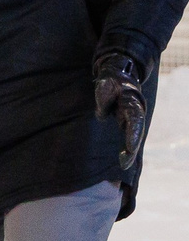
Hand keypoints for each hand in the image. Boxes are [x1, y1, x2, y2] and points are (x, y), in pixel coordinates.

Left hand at [95, 53, 150, 170]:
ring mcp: (131, 117)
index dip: (133, 134)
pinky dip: (127, 148)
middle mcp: (135, 111)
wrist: (117, 76)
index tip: (131, 147)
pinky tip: (123, 160)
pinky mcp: (126, 121)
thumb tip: (103, 115)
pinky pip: (128, 136)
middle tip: (126, 162)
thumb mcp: (105, 84)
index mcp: (131, 101)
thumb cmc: (110, 81)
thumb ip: (104, 97)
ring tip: (124, 164)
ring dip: (130, 151)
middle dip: (132, 146)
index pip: (134, 119)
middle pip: (137, 131)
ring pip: (134, 136)